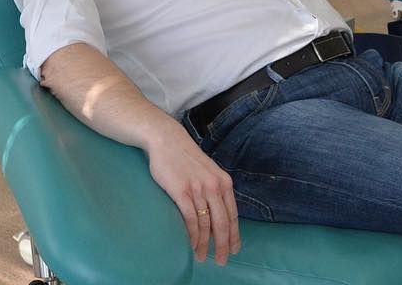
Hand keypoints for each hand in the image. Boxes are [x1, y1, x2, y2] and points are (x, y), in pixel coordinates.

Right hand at [146, 123, 240, 264]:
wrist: (167, 141)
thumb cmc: (186, 159)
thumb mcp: (208, 173)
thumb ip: (214, 191)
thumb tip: (217, 215)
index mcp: (224, 182)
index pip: (232, 214)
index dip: (234, 235)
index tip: (233, 249)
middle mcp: (215, 186)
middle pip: (222, 223)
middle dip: (223, 245)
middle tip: (220, 260)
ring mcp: (198, 188)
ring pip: (206, 224)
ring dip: (204, 244)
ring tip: (202, 257)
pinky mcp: (181, 191)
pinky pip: (190, 219)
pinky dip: (192, 235)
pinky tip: (191, 245)